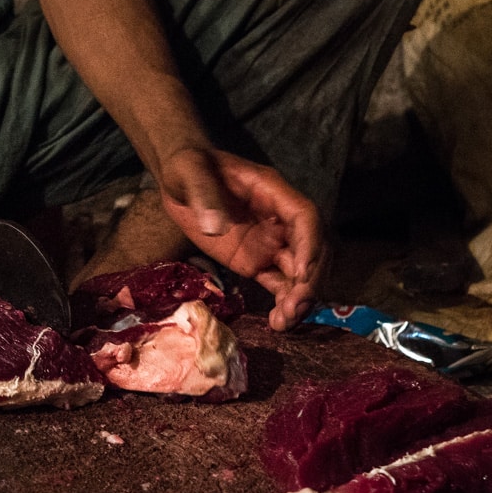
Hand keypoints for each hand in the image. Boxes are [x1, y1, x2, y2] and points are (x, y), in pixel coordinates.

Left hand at [156, 148, 321, 330]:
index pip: (305, 217)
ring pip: (299, 272)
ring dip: (299, 298)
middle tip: (293, 308)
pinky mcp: (256, 260)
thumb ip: (203, 195)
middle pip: (312, 249)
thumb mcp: (188, 171)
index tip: (301, 272)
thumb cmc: (188, 168)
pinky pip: (279, 284)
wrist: (179, 180)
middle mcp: (280, 219)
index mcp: (272, 192)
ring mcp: (271, 242)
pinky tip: (278, 324)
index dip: (310, 244)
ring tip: (284, 323)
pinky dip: (283, 303)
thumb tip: (215, 227)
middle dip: (308, 280)